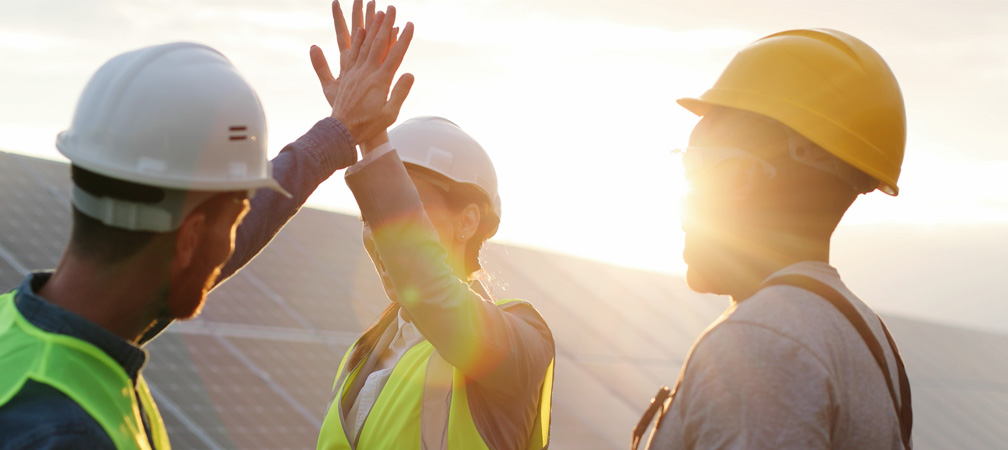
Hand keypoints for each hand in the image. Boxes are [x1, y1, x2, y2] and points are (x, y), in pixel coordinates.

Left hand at [310, 1, 413, 145]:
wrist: (343, 131)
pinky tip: (359, 30)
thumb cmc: (369, 126)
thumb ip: (400, 93)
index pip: (395, 55)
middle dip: (385, 24)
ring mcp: (355, 72)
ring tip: (376, 12)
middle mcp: (366, 72)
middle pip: (378, 43)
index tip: (410, 25)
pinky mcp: (347, 75)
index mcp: (380, 81)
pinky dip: (356, 40)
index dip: (403, 39)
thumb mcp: (390, 113)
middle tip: (391, 8)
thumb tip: (409, 74)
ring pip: (364, 44)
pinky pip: (351, 53)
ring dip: (371, 27)